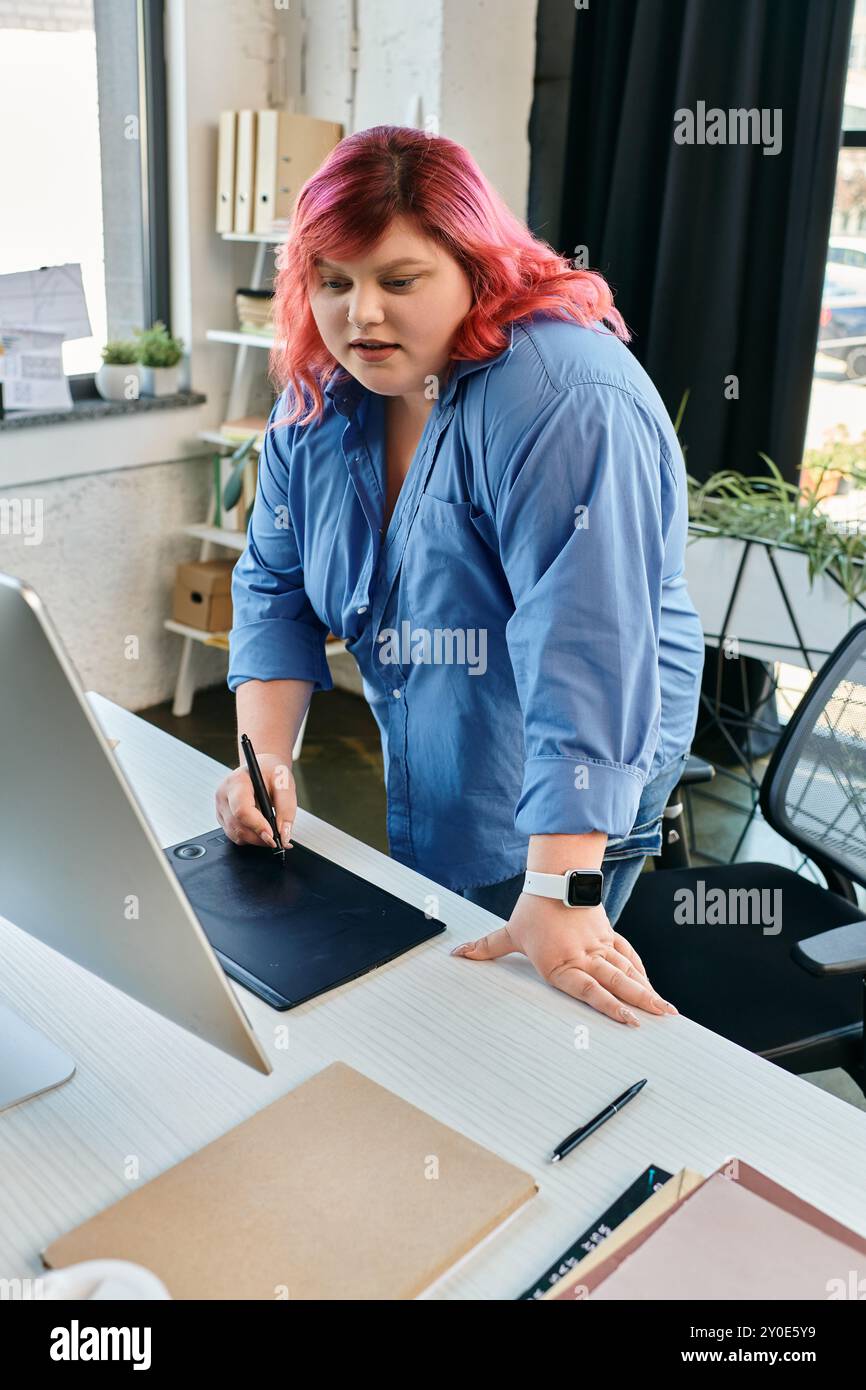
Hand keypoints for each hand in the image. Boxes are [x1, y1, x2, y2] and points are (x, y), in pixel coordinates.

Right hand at [215, 753, 296, 850]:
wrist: (262, 769)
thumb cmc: (271, 773)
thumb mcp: (285, 784)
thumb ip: (286, 809)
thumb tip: (284, 835)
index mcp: (237, 781)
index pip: (242, 809)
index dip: (257, 825)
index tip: (272, 835)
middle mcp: (224, 795)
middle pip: (238, 826)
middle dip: (260, 837)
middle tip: (278, 839)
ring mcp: (221, 807)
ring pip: (236, 835)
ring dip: (256, 839)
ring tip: (271, 831)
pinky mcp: (223, 818)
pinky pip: (235, 835)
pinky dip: (250, 837)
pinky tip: (261, 829)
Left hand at [452, 894, 677, 1025]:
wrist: (556, 876)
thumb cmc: (533, 908)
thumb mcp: (509, 932)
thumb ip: (486, 948)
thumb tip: (459, 955)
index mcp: (561, 963)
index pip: (588, 989)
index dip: (609, 1006)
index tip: (629, 1020)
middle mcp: (584, 956)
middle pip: (616, 981)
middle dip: (641, 1001)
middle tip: (662, 1017)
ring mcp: (599, 946)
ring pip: (627, 970)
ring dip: (647, 989)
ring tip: (666, 1008)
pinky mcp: (608, 935)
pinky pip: (627, 955)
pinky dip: (640, 970)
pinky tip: (649, 984)